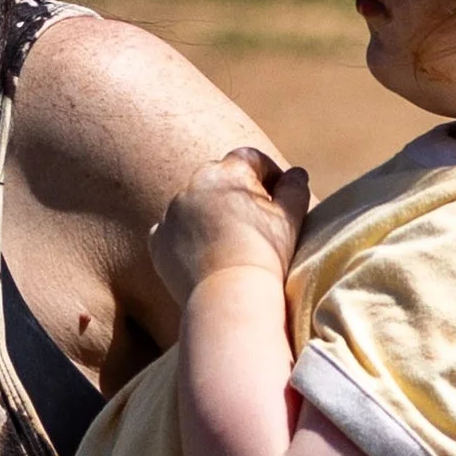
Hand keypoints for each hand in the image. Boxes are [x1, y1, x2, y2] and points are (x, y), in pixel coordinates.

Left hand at [149, 147, 308, 307]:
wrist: (229, 296)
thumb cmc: (265, 255)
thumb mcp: (290, 218)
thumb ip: (294, 189)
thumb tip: (296, 174)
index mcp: (228, 172)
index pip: (250, 159)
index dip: (267, 174)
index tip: (277, 195)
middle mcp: (195, 184)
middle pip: (218, 177)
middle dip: (236, 191)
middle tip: (253, 220)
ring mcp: (172, 212)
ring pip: (193, 203)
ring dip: (209, 213)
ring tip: (229, 241)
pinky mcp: (158, 240)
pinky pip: (172, 230)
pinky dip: (185, 236)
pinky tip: (203, 254)